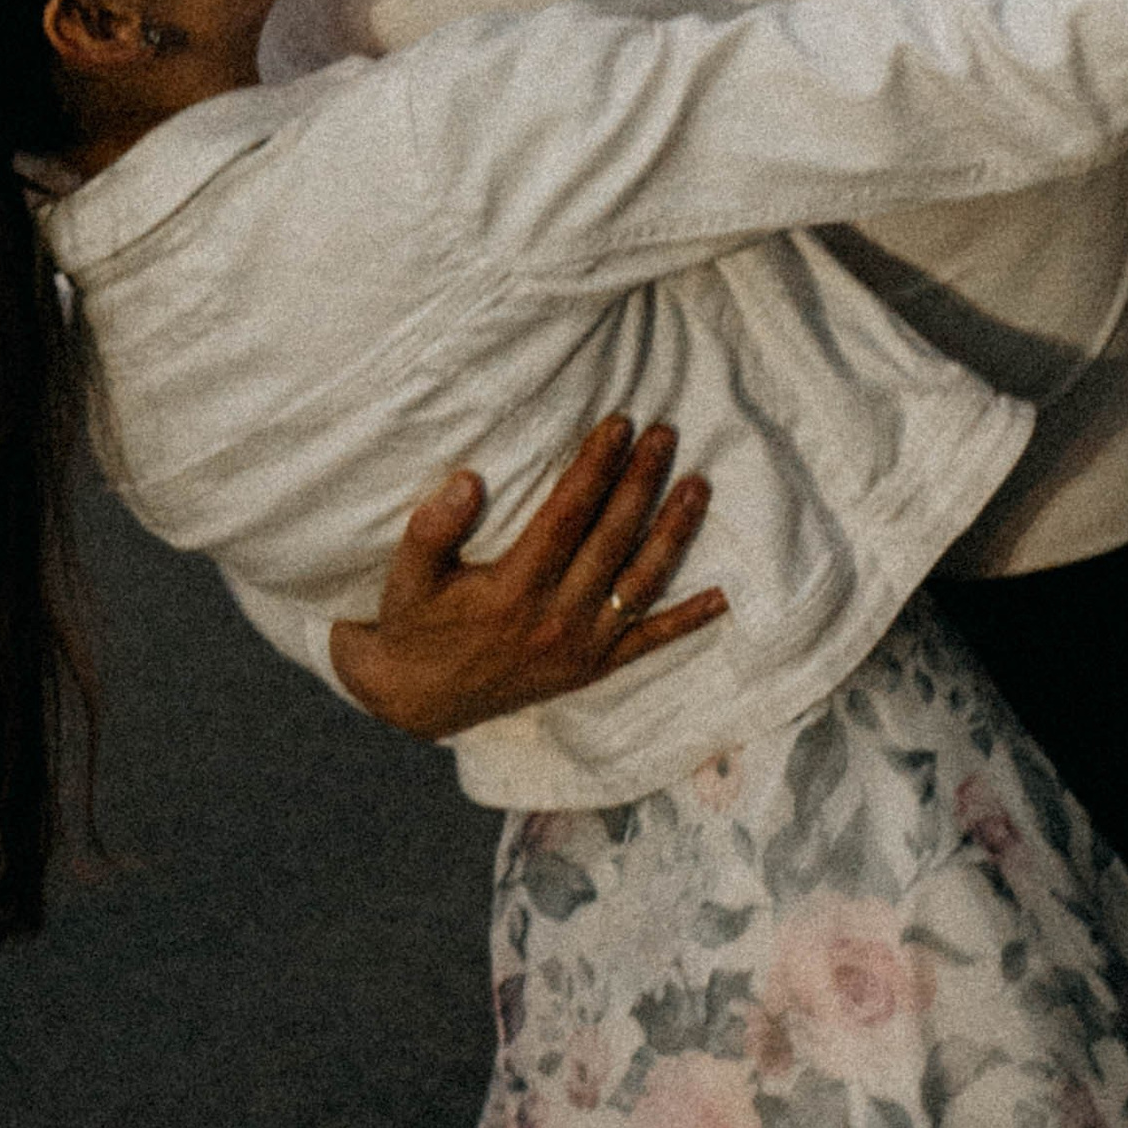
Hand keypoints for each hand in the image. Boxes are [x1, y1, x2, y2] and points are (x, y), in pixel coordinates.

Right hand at [329, 418, 725, 741]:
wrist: (418, 702)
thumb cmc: (413, 626)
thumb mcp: (405, 578)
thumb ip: (431, 530)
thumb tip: (468, 480)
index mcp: (511, 591)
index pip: (566, 516)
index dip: (595, 467)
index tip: (619, 425)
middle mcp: (555, 620)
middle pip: (612, 539)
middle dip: (641, 482)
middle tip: (665, 435)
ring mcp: (580, 648)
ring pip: (640, 583)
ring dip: (673, 532)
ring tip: (698, 485)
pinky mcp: (592, 669)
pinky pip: (648, 641)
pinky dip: (687, 619)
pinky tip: (722, 594)